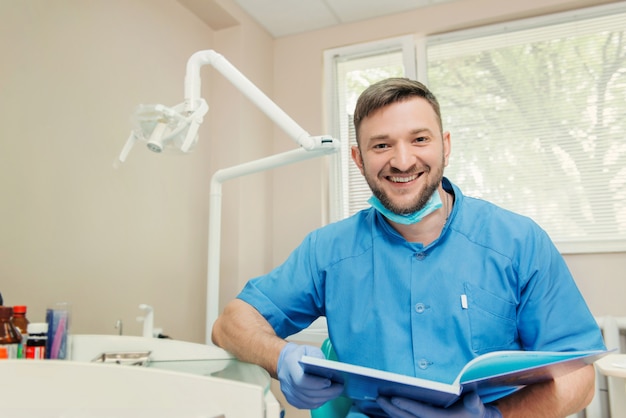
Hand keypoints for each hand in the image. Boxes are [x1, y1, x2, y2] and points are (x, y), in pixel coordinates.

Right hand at [277, 342, 343, 408]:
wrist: (286, 361)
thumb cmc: (300, 355)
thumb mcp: (310, 349)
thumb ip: (318, 357)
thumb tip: (329, 370)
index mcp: (289, 364)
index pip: (301, 380)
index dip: (316, 384)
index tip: (329, 382)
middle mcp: (286, 379)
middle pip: (306, 392)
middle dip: (326, 392)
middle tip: (339, 388)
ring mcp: (287, 391)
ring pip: (308, 400)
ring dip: (324, 398)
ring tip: (336, 392)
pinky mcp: (291, 399)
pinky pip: (306, 405)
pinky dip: (318, 402)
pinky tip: (326, 396)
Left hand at [377, 392, 501, 417]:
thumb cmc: (474, 414)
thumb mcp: (477, 408)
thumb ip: (474, 403)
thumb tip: (472, 398)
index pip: (422, 413)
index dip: (407, 405)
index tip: (393, 398)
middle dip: (391, 409)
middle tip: (379, 397)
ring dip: (389, 414)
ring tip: (378, 402)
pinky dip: (394, 417)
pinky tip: (383, 411)